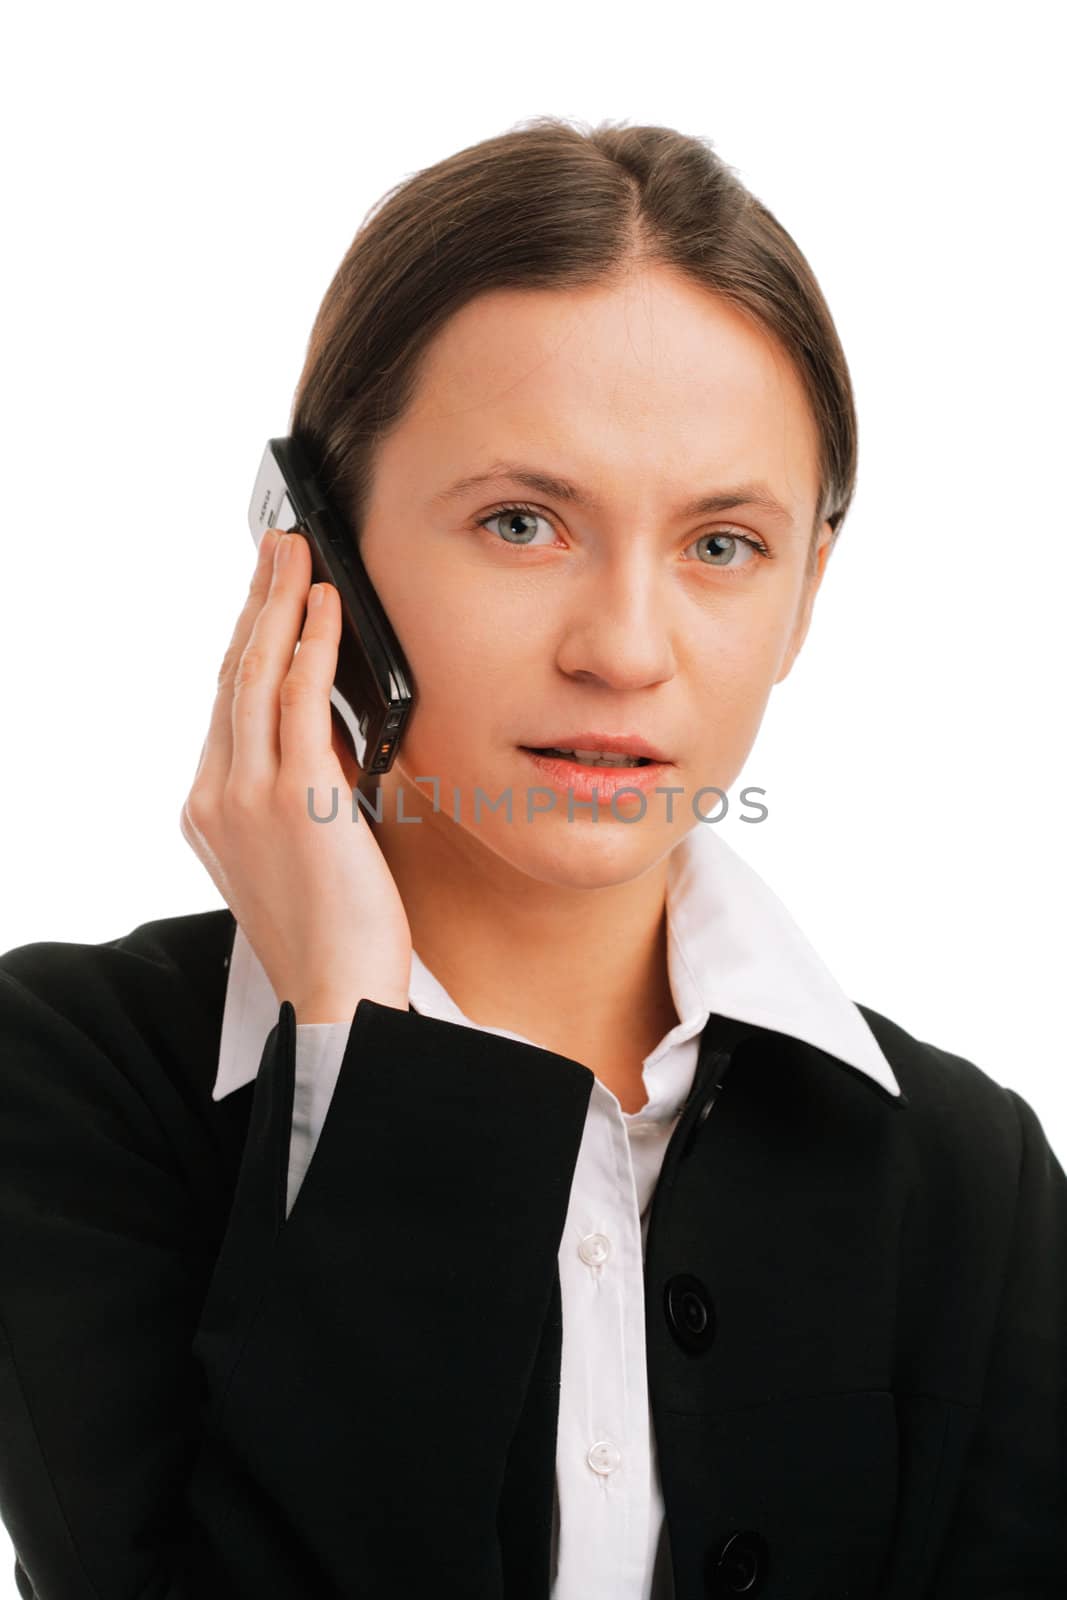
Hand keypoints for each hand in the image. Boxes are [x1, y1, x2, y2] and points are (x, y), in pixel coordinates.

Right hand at [179, 527, 411, 1022]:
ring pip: (257, 675)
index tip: (267, 599)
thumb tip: (336, 731)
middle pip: (234, 676)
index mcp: (212, 810)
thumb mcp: (306, 849)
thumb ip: (306, 788)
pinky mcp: (294, 796)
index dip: (248, 642)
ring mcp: (247, 794)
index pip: (228, 706)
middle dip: (257, 605)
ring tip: (297, 554)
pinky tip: (325, 605)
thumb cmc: (335, 934)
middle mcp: (216, 795)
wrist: (339, 995)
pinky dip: (310, 644)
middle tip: (277, 550)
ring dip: (279, 604)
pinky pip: (299, 699)